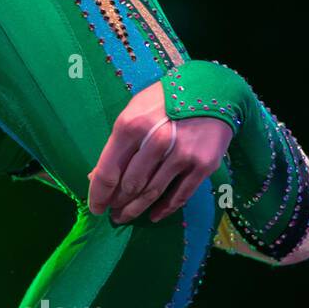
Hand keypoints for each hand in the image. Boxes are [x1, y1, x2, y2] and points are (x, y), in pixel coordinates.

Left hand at [87, 80, 231, 223]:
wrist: (212, 90)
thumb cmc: (166, 100)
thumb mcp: (134, 112)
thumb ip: (118, 144)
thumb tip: (96, 176)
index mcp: (131, 126)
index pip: (109, 170)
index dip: (99, 194)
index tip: (95, 208)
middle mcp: (156, 141)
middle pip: (130, 185)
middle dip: (117, 203)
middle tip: (112, 214)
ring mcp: (182, 154)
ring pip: (152, 192)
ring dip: (136, 209)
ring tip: (125, 216)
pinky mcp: (203, 164)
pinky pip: (180, 195)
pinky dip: (165, 209)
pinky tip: (153, 216)